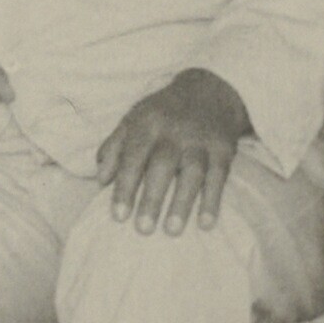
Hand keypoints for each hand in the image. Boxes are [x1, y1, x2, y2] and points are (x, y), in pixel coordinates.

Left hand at [94, 68, 252, 236]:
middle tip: (142, 229)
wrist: (209, 91)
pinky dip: (213, 200)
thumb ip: (114, 148)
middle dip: (152, 198)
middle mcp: (174, 131)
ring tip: (172, 231)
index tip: (118, 216)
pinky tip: (205, 224)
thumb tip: (101, 179)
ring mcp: (201, 140)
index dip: (125, 186)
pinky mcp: (223, 149)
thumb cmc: (162, 114)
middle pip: (162, 166)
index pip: (133, 157)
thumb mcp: (133, 121)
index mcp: (147, 124)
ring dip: (182, 202)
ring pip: (192, 172)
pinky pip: (219, 177)